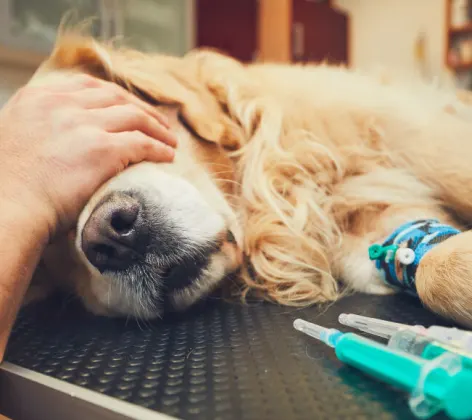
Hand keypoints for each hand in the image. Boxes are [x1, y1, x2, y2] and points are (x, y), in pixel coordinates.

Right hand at [0, 73, 177, 242]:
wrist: (7, 211)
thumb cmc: (10, 188)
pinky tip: (168, 156)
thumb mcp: (17, 138)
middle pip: (116, 97)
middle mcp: (61, 105)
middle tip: (160, 124)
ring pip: (134, 117)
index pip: (88, 86)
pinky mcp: (102, 149)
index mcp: (38, 98)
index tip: (132, 108)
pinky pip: (142, 143)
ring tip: (170, 140)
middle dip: (143, 110)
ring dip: (158, 128)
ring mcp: (82, 125)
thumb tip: (67, 136)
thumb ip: (42, 126)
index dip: (117, 97)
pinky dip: (159, 148)